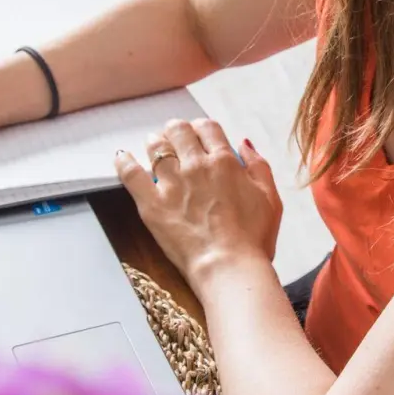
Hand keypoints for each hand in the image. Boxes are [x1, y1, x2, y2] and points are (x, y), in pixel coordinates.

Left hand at [116, 119, 281, 286]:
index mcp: (224, 162)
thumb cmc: (252, 239)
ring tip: (154, 146)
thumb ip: (258, 166)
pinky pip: (130, 173)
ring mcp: (171, 183)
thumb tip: (244, 145)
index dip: (202, 128)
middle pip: (179, 130)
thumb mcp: (270, 198)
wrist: (228, 266)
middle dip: (176, 131)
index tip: (199, 134)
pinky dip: (124, 162)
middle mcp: (196, 166)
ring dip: (155, 142)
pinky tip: (123, 157)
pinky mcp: (152, 203)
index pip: (207, 128)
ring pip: (156, 146)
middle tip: (175, 139)